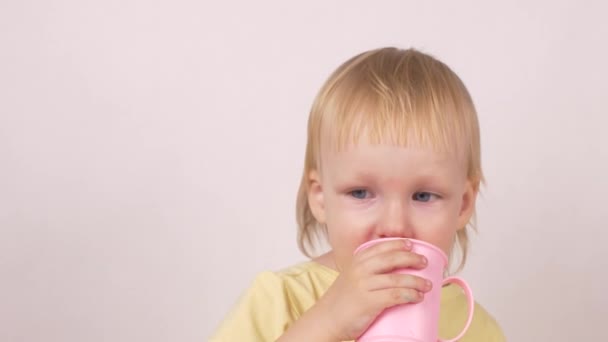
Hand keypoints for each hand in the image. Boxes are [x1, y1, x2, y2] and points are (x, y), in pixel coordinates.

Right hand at [315, 239, 431, 340]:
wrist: (327, 318)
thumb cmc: (343, 299)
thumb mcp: (352, 276)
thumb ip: (368, 269)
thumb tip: (394, 267)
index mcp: (357, 260)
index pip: (381, 246)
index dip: (399, 244)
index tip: (412, 245)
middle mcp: (360, 269)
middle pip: (392, 258)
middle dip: (412, 258)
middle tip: (424, 262)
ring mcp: (364, 285)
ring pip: (398, 278)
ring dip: (417, 281)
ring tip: (428, 285)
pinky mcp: (369, 302)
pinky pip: (395, 296)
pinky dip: (410, 295)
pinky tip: (418, 297)